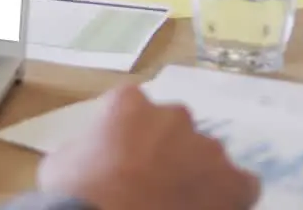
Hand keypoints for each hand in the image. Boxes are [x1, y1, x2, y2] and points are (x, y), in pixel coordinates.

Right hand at [37, 84, 259, 209]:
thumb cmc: (75, 193)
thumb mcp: (61, 160)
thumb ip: (86, 148)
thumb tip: (94, 157)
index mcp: (129, 103)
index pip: (133, 107)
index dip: (128, 135)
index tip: (121, 157)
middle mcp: (175, 116)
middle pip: (175, 129)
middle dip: (167, 151)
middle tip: (151, 183)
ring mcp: (208, 149)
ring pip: (207, 158)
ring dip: (195, 174)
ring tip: (178, 203)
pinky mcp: (234, 182)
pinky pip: (241, 186)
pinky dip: (228, 197)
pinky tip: (206, 209)